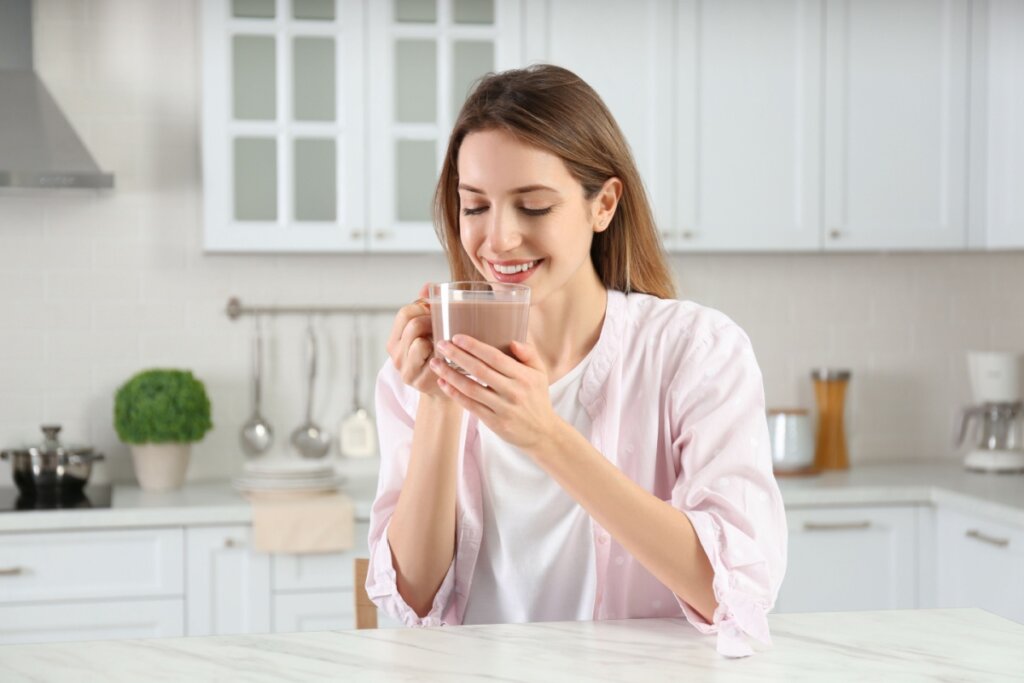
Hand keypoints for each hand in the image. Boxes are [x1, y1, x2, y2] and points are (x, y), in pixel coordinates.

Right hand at [386, 284, 446, 399]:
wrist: (446, 390)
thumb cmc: (439, 356)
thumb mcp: (429, 332)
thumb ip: (427, 309)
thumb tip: (428, 286)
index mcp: (395, 340)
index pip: (405, 312)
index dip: (423, 308)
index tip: (437, 313)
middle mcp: (395, 355)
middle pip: (413, 324)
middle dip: (433, 320)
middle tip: (447, 326)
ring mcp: (406, 370)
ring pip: (419, 341)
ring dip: (437, 338)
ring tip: (447, 341)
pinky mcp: (420, 381)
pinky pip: (432, 359)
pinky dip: (442, 354)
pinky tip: (449, 355)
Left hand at [429, 335, 557, 450]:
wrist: (542, 432)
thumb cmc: (537, 398)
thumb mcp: (540, 373)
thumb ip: (528, 354)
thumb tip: (512, 341)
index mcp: (524, 376)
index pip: (495, 357)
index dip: (474, 347)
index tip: (457, 337)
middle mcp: (513, 391)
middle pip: (480, 371)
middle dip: (458, 356)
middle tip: (441, 345)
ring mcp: (503, 408)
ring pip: (471, 389)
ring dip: (450, 375)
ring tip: (436, 363)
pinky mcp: (494, 422)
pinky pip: (470, 405)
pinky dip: (454, 394)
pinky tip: (443, 383)